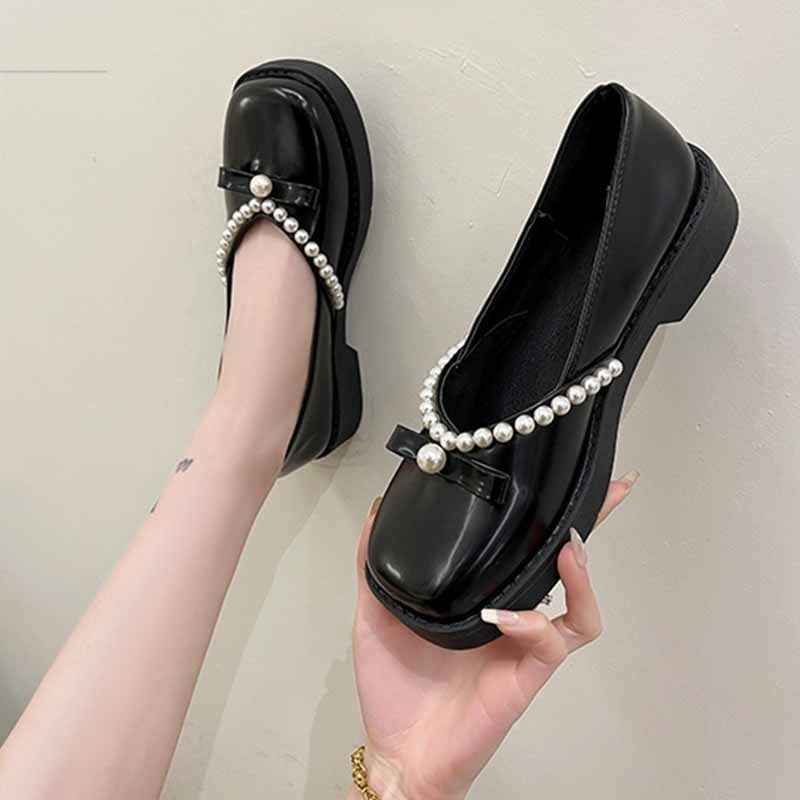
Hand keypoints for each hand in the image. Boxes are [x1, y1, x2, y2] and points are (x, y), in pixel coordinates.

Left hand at [351, 473, 637, 799]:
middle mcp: (511, 618)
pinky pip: (550, 646)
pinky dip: (536, 625)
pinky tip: (512, 614)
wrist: (397, 750)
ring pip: (578, 610)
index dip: (549, 514)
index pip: (523, 548)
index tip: (565, 474)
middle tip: (610, 493)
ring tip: (569, 549)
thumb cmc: (395, 689)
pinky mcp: (524, 678)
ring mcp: (521, 648)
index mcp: (482, 597)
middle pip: (566, 568)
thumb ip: (376, 565)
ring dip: (580, 577)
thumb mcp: (375, 613)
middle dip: (592, 527)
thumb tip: (379, 511)